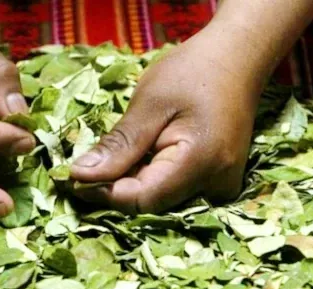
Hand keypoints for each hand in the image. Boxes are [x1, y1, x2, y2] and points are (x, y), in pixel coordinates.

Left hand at [70, 0, 312, 213]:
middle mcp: (216, 186)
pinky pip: (175, 193)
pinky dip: (150, 180)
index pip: (142, 200)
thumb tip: (79, 177)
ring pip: (162, 202)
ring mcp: (220, 188)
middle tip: (87, 167)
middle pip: (152, 205)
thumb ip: (119, 145)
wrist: (237, 60)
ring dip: (131, 185)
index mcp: (200, 164)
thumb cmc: (193, 72)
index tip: (75, 178)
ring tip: (115, 157)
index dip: (104, 194)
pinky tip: (140, 158)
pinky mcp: (216, 184)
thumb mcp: (149, 102)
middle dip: (116, 190)